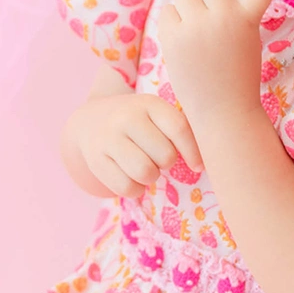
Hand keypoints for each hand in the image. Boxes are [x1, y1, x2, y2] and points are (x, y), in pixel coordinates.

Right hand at [66, 91, 204, 198]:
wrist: (91, 119)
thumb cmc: (137, 120)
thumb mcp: (156, 113)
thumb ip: (179, 129)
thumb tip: (202, 162)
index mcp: (149, 103)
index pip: (179, 129)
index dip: (193, 152)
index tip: (198, 166)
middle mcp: (127, 118)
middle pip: (165, 156)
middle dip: (166, 162)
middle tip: (157, 157)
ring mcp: (108, 138)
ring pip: (145, 173)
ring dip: (151, 177)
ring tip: (146, 166)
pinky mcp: (96, 160)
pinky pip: (126, 188)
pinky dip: (135, 189)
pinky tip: (131, 176)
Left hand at [158, 0, 293, 125]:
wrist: (221, 112)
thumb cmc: (236, 72)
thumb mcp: (244, 37)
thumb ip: (226, 9)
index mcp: (248, 18)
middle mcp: (223, 17)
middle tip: (210, 13)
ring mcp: (195, 26)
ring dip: (188, 4)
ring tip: (197, 31)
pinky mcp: (172, 37)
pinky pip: (168, 11)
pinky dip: (174, 23)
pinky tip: (183, 44)